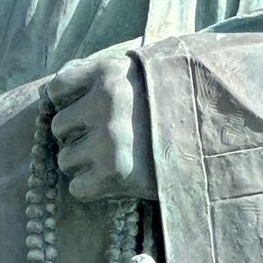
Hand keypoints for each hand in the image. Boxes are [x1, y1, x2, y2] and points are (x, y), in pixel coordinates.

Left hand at [45, 52, 156, 203]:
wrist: (215, 141)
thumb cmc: (171, 106)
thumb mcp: (138, 76)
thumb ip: (95, 75)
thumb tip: (46, 92)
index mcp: (108, 72)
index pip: (56, 89)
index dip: (69, 104)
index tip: (88, 113)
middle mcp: (105, 102)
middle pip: (59, 127)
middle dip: (78, 137)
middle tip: (108, 141)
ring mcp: (109, 139)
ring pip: (65, 159)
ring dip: (85, 165)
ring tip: (116, 160)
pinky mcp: (114, 174)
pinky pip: (78, 188)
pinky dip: (93, 189)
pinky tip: (117, 180)